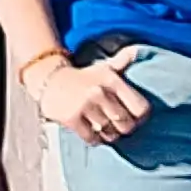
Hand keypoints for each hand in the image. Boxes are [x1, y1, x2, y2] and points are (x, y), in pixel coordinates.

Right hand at [21, 46, 153, 144]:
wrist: (51, 80)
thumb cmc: (84, 77)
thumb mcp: (105, 67)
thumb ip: (124, 60)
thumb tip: (140, 51)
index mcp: (113, 81)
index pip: (140, 108)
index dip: (139, 117)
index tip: (134, 117)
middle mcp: (100, 92)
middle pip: (126, 124)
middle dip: (123, 128)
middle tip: (118, 126)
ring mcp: (85, 106)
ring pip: (109, 132)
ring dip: (108, 134)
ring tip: (105, 129)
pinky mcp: (71, 118)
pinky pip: (92, 138)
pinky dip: (95, 139)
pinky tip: (93, 132)